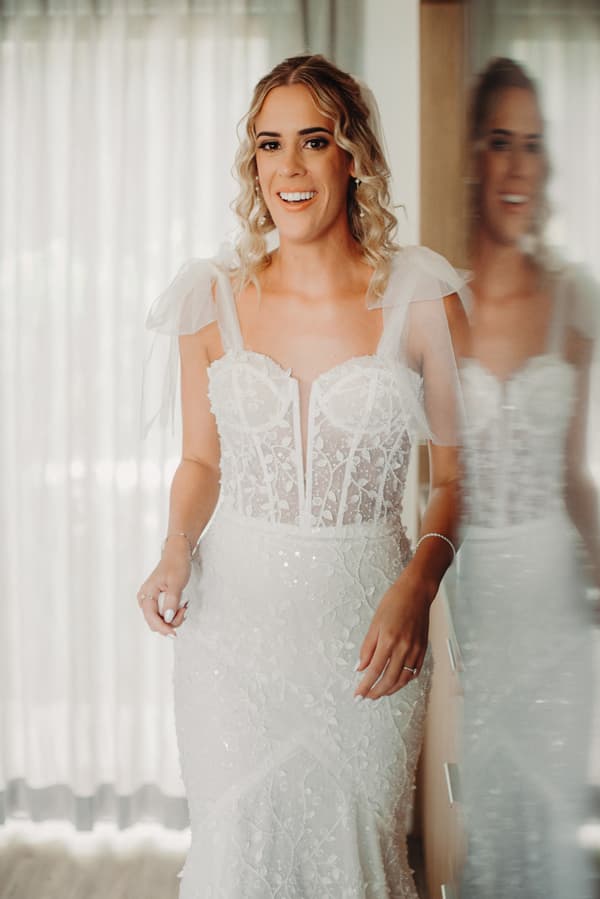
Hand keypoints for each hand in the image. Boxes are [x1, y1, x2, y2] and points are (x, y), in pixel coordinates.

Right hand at [137, 544, 190, 635]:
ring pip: (160, 620)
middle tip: (184, 610)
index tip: (174, 634)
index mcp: (146, 594)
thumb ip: (172, 601)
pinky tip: (181, 606)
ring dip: (174, 618)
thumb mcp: (176, 583)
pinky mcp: (157, 601)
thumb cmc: (176, 565)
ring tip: (184, 605)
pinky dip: (173, 613)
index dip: (163, 628)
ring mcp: (150, 600)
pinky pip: (163, 614)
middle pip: (155, 622)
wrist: (177, 554)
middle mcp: (145, 599)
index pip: (151, 618)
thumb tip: (167, 619)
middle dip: (171, 622)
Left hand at [354, 568, 434, 699]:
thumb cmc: (394, 602)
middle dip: (376, 692)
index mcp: (388, 641)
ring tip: (379, 693)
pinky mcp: (423, 649)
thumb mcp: (375, 623)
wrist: (416, 592)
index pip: (374, 671)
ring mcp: (415, 650)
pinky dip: (404, 681)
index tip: (358, 694)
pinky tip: (397, 682)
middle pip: (389, 680)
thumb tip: (360, 667)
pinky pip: (414, 672)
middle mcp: (404, 648)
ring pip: (403, 679)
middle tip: (366, 697)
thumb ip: (367, 648)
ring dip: (390, 690)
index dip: (365, 686)